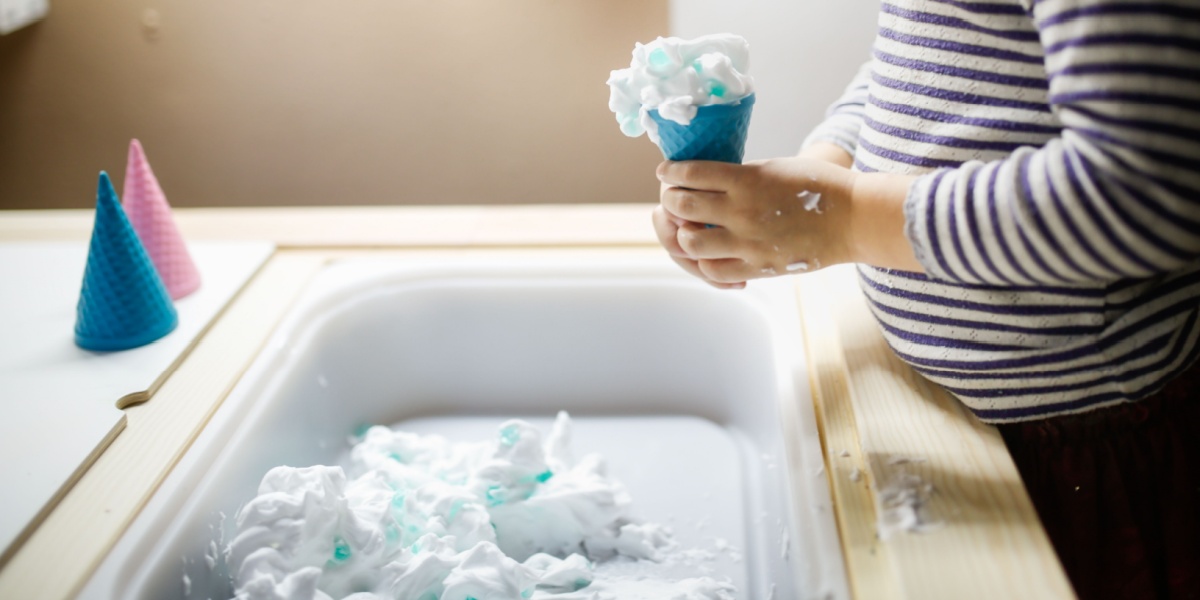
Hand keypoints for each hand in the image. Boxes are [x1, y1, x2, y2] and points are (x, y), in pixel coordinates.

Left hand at [651, 155, 920, 286]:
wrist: (854, 218)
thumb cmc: (819, 185)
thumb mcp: (774, 168)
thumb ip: (739, 177)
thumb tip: (704, 184)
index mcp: (746, 179)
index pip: (691, 173)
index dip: (671, 172)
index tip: (665, 173)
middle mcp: (742, 210)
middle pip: (682, 206)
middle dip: (671, 201)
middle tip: (674, 200)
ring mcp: (748, 242)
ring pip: (690, 243)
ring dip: (684, 235)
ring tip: (690, 230)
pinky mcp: (759, 266)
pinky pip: (713, 271)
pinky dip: (706, 263)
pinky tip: (710, 254)